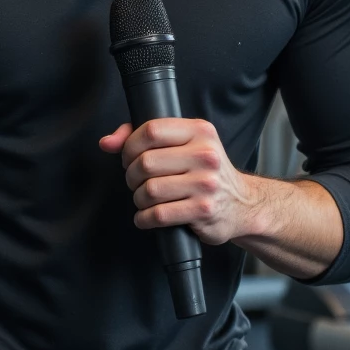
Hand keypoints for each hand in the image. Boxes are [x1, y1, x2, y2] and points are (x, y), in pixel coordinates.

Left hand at [99, 117, 258, 246]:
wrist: (242, 205)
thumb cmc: (205, 173)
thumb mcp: (184, 145)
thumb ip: (143, 137)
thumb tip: (106, 142)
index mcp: (200, 132)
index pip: (151, 130)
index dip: (130, 146)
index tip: (129, 157)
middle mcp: (206, 155)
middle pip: (146, 162)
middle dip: (131, 176)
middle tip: (136, 182)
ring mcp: (206, 184)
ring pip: (149, 190)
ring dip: (138, 199)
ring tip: (144, 199)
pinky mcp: (203, 210)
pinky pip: (159, 214)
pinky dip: (144, 219)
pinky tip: (147, 217)